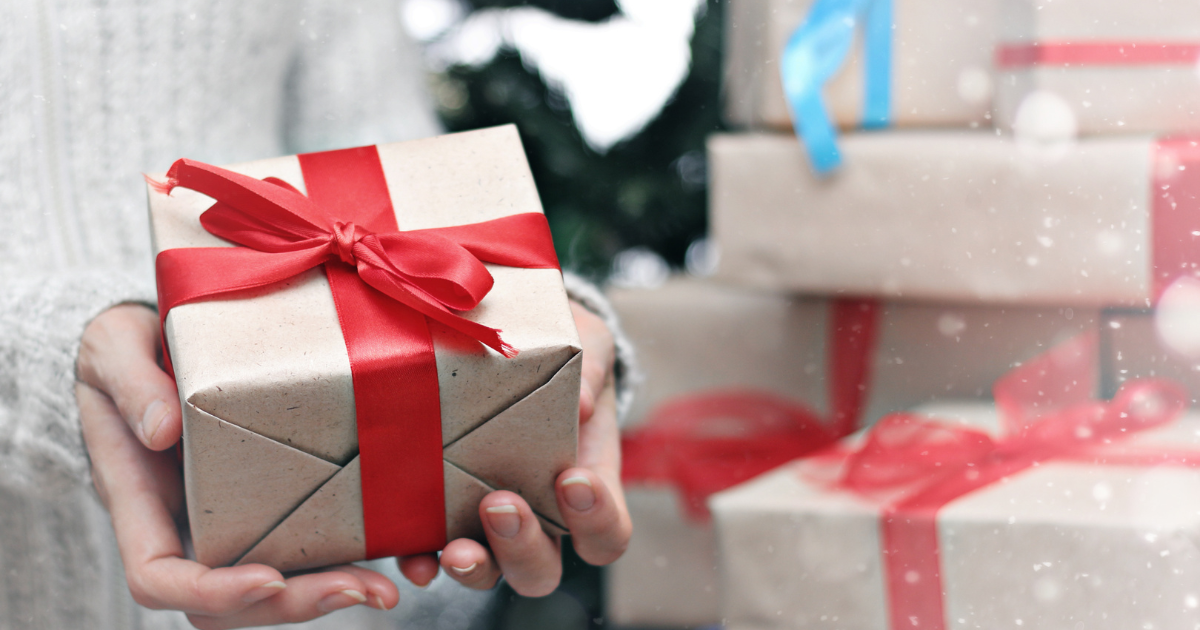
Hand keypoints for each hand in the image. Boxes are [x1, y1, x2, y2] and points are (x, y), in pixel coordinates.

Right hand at [76, 304, 399, 628]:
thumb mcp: (112, 348)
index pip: (159, 577)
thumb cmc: (128, 346)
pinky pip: (306, 547)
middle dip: (295, 605)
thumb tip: (161, 430)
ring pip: (273, 588)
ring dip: (327, 595)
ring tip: (388, 586)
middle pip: (228, 601)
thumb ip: (130, 383)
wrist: (159, 337)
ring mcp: (231, 520)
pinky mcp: (275, 500)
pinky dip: (349, 558)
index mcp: (140, 501)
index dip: (211, 591)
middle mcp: (186, 524)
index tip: (267, 579)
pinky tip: (399, 554)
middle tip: (363, 589)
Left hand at [397, 300, 631, 594]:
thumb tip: (579, 403)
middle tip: (502, 504)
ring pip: (489, 570)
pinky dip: (421, 562)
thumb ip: (591, 367)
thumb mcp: (588, 345)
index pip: (606, 533)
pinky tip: (413, 558)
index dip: (597, 521)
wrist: (517, 339)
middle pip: (541, 569)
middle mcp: (538, 518)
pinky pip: (429, 553)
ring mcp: (487, 523)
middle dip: (523, 547)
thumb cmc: (564, 349)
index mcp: (584, 487)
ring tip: (455, 548)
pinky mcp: (439, 513)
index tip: (574, 480)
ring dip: (474, 567)